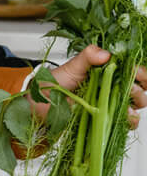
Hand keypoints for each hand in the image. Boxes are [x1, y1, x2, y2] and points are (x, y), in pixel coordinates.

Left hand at [30, 45, 146, 129]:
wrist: (38, 107)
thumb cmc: (52, 84)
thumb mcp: (70, 67)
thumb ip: (87, 57)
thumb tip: (106, 54)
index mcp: (105, 70)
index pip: (130, 69)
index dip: (138, 72)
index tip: (137, 74)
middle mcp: (110, 85)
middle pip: (138, 87)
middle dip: (138, 89)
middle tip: (129, 90)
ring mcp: (108, 103)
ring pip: (134, 104)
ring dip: (135, 105)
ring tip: (127, 105)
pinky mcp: (105, 118)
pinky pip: (124, 121)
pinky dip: (129, 120)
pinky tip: (125, 119)